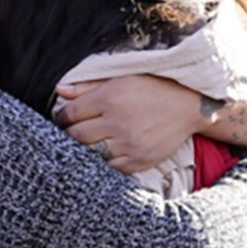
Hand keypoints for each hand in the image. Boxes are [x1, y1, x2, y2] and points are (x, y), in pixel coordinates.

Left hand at [54, 74, 204, 176]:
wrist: (187, 105)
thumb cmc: (152, 88)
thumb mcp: (120, 79)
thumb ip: (87, 86)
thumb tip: (58, 90)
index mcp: (110, 97)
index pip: (71, 113)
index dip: (61, 117)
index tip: (62, 119)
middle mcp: (117, 121)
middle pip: (77, 135)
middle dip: (68, 135)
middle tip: (70, 133)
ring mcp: (127, 143)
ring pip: (91, 154)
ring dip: (84, 150)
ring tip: (86, 144)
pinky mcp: (137, 160)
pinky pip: (110, 168)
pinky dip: (102, 164)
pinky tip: (102, 155)